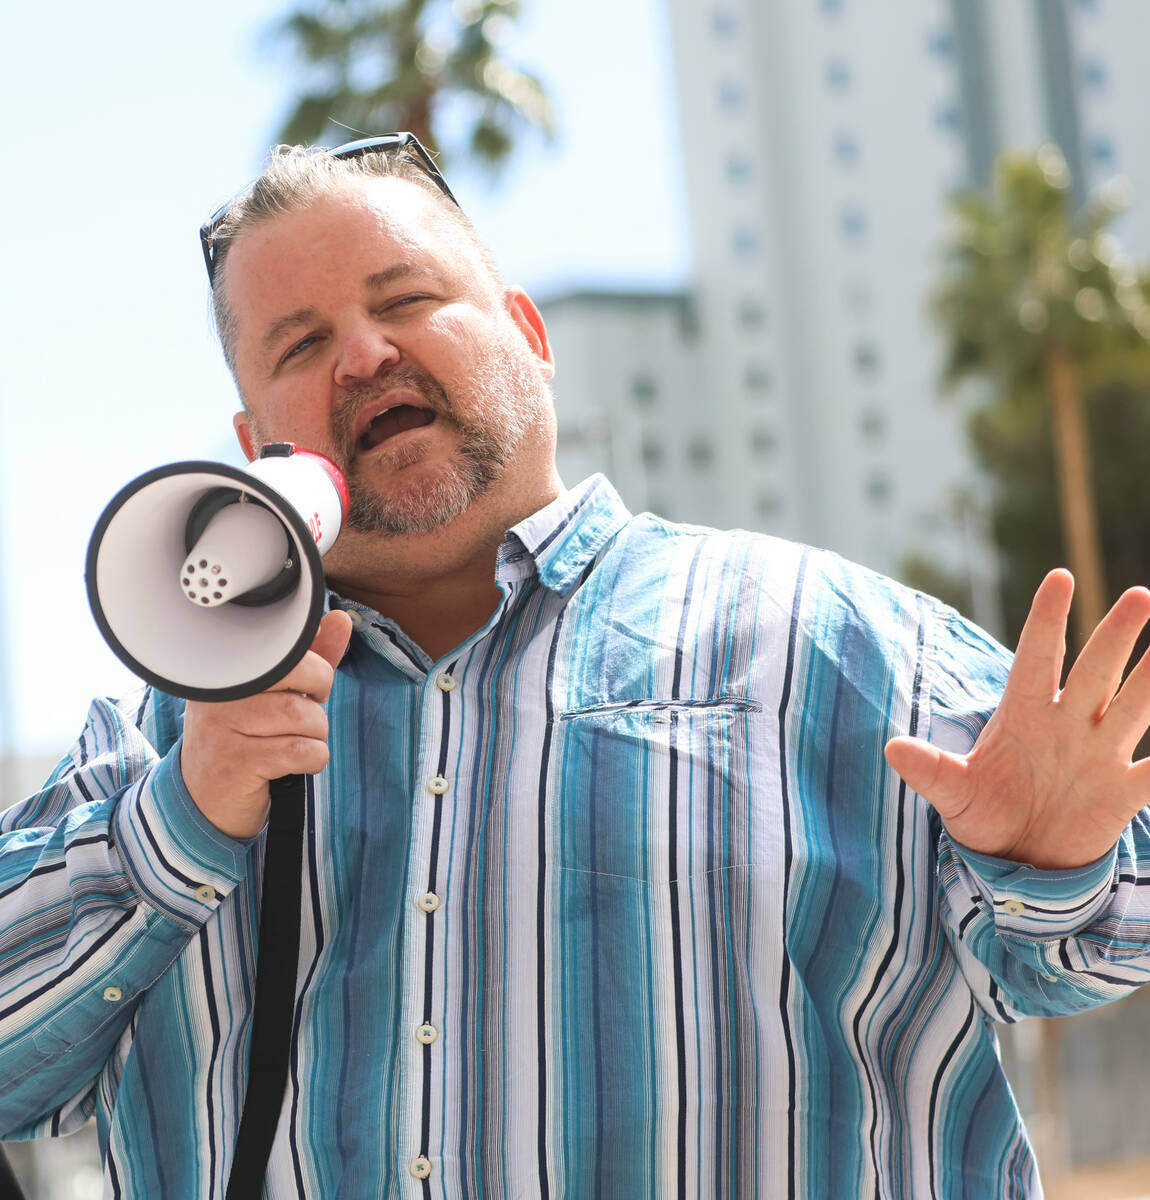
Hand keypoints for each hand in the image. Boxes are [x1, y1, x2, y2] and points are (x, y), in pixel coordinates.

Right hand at [180, 610, 352, 838]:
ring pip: (308, 718)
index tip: (298, 690)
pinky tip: (290, 765)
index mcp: (230, 663)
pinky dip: (312, 760)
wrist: (204, 797)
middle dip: (318, 703)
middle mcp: (221, 688)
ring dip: (315, 736)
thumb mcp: (274, 692)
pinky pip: (303, 751)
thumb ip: (309, 657)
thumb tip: (342, 620)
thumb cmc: (244, 737)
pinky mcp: (235, 761)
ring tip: (290, 742)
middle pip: (308, 677)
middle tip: (300, 718)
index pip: (293, 647)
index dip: (312, 672)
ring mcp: (222, 724)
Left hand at [885, 570, 1149, 869]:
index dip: (1046, 619)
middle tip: (1139, 597)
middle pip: (1096, 671)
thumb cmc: (983, 815)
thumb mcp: (954, 794)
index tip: (1058, 578)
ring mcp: (1098, 754)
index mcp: (1024, 715)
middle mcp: (1066, 725)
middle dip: (1116, 635)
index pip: (1037, 657)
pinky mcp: (1122, 792)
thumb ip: (931, 770)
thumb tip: (891, 749)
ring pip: (1134, 705)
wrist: (1017, 862)